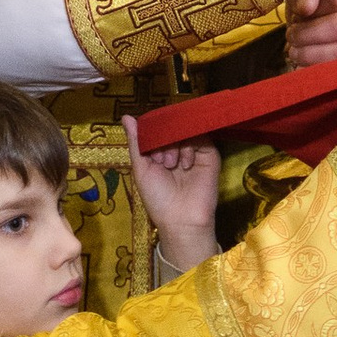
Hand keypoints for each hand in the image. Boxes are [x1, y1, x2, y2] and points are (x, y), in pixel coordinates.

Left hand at [125, 122, 219, 273]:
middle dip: (163, 140)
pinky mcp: (210, 155)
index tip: (149, 152)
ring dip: (175, 145)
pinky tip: (185, 164)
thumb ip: (135, 142)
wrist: (181, 220)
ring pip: (185, 130)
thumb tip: (126, 116)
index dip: (152, 133)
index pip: (157, 129)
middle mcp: (177, 149)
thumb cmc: (158, 198)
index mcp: (160, 152)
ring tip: (171, 165)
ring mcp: (194, 151)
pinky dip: (190, 146)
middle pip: (171, 127)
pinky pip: (201, 137)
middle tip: (160, 161)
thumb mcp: (141, 168)